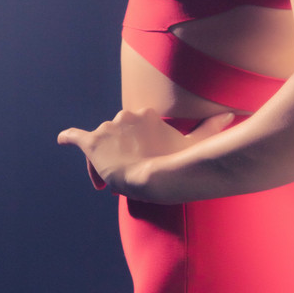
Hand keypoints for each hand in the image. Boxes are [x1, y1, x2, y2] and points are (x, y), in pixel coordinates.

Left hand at [57, 108, 234, 199]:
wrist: (152, 177)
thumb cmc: (174, 162)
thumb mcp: (193, 143)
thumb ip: (210, 127)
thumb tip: (233, 114)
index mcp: (145, 114)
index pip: (135, 129)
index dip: (137, 148)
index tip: (143, 162)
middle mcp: (124, 116)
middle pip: (117, 136)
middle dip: (121, 152)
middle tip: (130, 174)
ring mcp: (108, 129)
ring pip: (102, 142)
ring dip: (105, 158)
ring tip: (114, 178)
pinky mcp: (93, 143)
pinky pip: (76, 137)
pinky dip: (67, 137)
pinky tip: (60, 139)